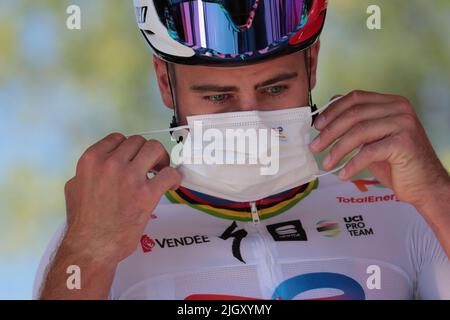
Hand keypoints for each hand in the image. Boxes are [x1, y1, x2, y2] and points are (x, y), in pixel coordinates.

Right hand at [64, 133, 180, 262]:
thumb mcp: (74, 187)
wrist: (92, 247)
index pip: (118, 138)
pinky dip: (174, 177)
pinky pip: (169, 174)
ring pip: (155, 149)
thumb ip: (88, 172)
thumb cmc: (82, 222)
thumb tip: (99, 167)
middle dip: (145, 152)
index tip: (134, 158)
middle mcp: (110, 163)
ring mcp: (130, 177)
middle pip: (138, 141)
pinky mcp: (146, 194)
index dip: (129, 148)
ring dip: (161, 158)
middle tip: (150, 165)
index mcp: (92, 160)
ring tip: (161, 171)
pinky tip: (171, 184)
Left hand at [309, 90, 449, 208]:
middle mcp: (399, 108)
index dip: (332, 110)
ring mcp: (403, 124)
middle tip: (315, 147)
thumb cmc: (395, 162)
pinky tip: (343, 174)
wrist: (424, 184)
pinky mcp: (404, 143)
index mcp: (391, 102)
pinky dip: (352, 165)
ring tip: (327, 163)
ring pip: (359, 132)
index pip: (355, 98)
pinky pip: (368, 152)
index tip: (316, 126)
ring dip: (337, 150)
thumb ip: (356, 125)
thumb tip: (324, 118)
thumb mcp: (372, 139)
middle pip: (354, 114)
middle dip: (330, 132)